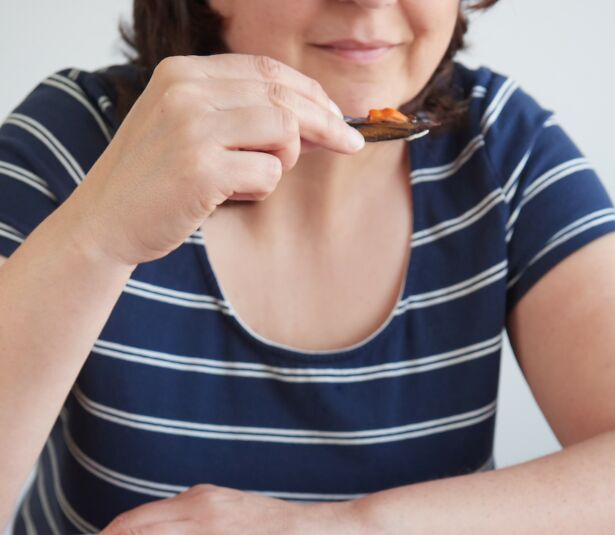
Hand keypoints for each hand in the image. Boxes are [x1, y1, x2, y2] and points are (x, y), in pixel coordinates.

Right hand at [71, 53, 364, 266]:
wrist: (104, 223)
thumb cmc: (152, 184)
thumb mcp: (186, 131)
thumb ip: (237, 117)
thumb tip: (311, 121)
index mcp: (182, 73)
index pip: (266, 70)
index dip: (310, 92)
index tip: (336, 115)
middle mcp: (187, 90)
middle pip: (284, 95)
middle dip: (326, 121)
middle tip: (349, 144)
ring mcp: (193, 127)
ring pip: (283, 130)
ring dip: (284, 161)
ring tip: (250, 180)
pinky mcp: (202, 168)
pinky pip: (268, 171)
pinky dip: (262, 187)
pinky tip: (232, 195)